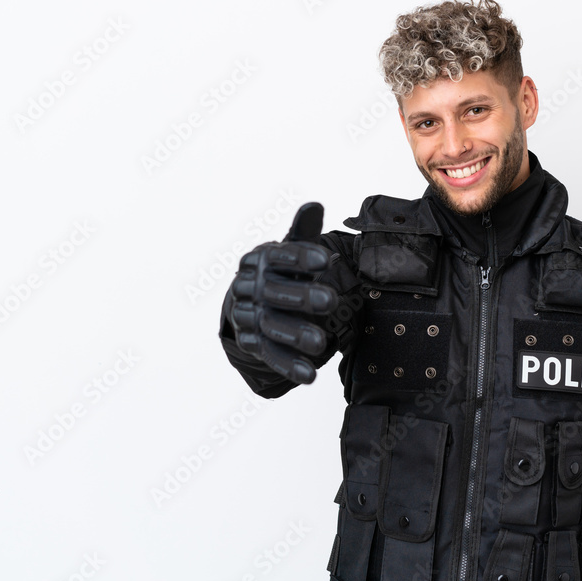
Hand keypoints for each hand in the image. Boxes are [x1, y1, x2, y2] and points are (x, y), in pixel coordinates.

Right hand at [227, 202, 338, 384]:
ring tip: (323, 343)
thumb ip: (302, 232)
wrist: (249, 302)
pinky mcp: (252, 342)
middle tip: (332, 301)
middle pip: (275, 292)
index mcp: (260, 260)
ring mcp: (248, 316)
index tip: (325, 260)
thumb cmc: (279, 273)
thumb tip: (314, 205)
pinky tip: (309, 375)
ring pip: (272, 326)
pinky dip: (289, 365)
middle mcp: (249, 287)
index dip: (301, 258)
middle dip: (302, 297)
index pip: (279, 256)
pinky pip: (270, 355)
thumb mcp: (289, 252)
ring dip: (296, 335)